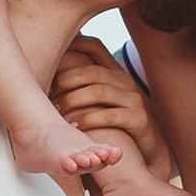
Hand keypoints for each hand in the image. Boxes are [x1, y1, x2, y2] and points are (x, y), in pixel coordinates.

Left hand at [48, 34, 173, 181]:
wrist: (147, 151)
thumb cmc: (116, 126)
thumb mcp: (102, 102)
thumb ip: (84, 87)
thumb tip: (50, 75)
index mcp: (115, 73)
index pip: (94, 47)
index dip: (73, 45)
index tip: (50, 56)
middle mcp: (126, 82)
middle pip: (91, 72)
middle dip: (66, 81)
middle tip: (48, 95)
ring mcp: (134, 100)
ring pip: (99, 92)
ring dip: (74, 101)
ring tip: (58, 111)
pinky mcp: (139, 119)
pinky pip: (110, 116)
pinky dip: (89, 120)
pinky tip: (75, 126)